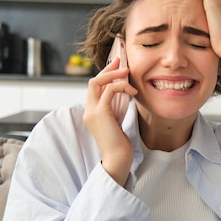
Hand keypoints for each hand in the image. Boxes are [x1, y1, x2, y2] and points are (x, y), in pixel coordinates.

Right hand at [83, 57, 137, 185]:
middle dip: (107, 69)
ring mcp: (92, 112)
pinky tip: (132, 91)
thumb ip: (116, 107)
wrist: (117, 159)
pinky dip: (121, 86)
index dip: (105, 74)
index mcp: (91, 112)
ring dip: (114, 74)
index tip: (117, 66)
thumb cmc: (120, 143)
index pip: (94, 88)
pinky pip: (109, 91)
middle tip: (121, 62)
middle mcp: (88, 110)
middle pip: (93, 81)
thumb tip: (124, 93)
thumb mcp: (117, 121)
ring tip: (128, 72)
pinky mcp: (100, 114)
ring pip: (97, 82)